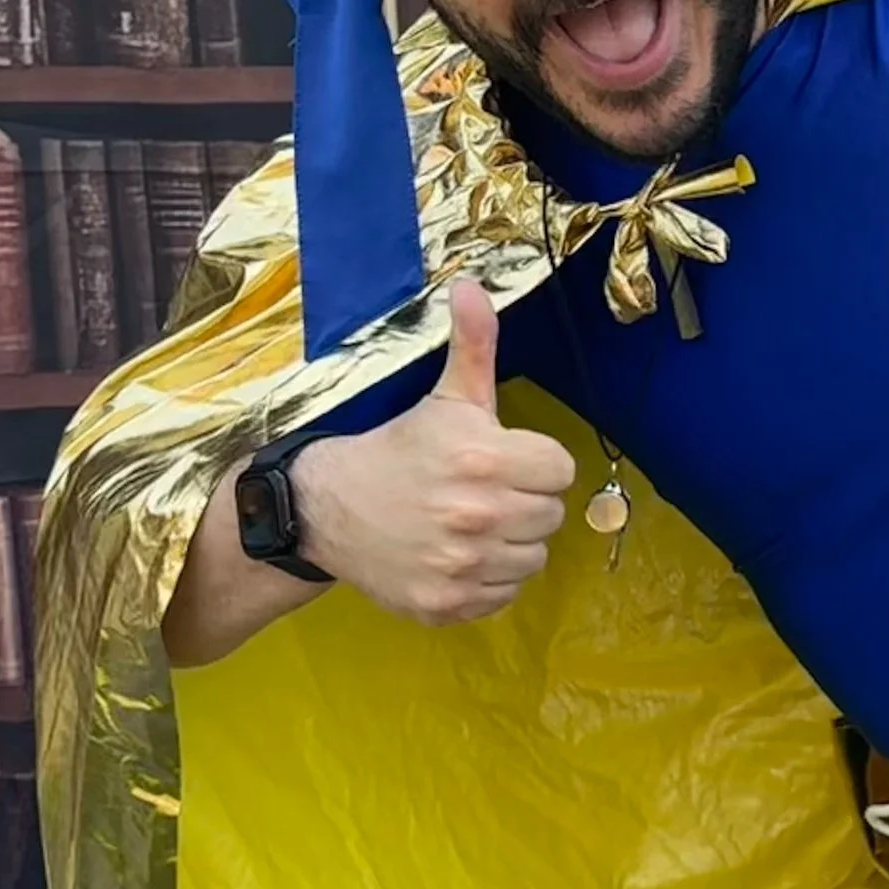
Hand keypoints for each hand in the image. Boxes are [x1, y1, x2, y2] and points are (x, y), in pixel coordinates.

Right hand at [295, 278, 577, 625]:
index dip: (535, 462)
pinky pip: (505, 595)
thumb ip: (473, 345)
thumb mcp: (444, 398)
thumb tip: (472, 285)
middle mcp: (477, 515)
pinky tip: (459, 555)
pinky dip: (489, 580)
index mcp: (484, 459)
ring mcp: (461, 564)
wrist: (327, 508)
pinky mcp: (446, 603)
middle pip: (551, 515)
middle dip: (525, 501)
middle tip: (485, 492)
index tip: (504, 460)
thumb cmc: (399, 449)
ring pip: (533, 558)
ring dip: (511, 543)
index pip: (561, 470)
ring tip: (472, 524)